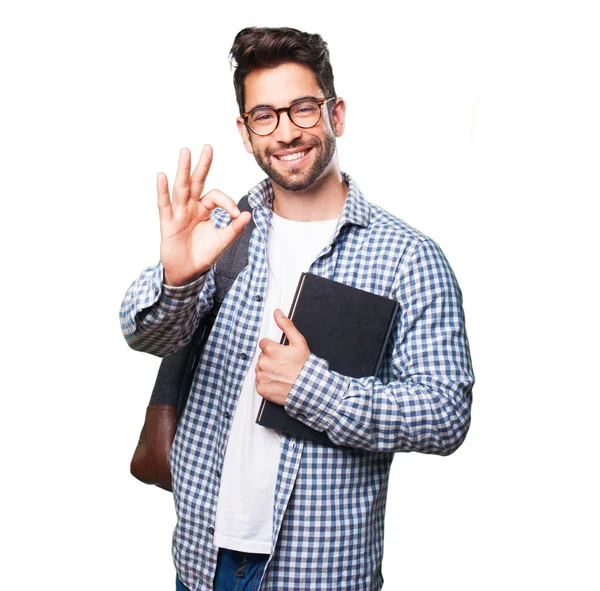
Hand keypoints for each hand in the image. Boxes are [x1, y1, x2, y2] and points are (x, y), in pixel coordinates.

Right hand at [158, 146, 251, 285]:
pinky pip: (165, 205)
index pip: (215, 196)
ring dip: (184, 170)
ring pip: (181, 188)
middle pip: (197, 182)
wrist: (187, 272)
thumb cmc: (203, 254)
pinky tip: (162, 176)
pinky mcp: (167, 223)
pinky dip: (163, 191)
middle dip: (202, 165)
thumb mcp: (222, 241)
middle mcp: (190, 207)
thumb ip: (234, 228)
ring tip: (185, 152)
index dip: (227, 202)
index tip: (235, 215)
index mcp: (204, 209)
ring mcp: (178, 213)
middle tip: (208, 147)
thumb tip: (247, 214)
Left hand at [256, 310, 310, 405]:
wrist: (309, 388)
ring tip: (281, 373)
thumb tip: (277, 313)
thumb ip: (286, 326)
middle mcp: (263, 363)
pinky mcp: (261, 388)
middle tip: (283, 364)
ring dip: (268, 370)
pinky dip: (267, 382)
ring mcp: (261, 376)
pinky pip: (260, 382)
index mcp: (270, 350)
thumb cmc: (304, 367)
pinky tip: (277, 381)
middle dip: (270, 359)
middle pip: (262, 356)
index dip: (274, 348)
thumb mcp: (299, 342)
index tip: (281, 354)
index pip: (264, 344)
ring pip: (260, 369)